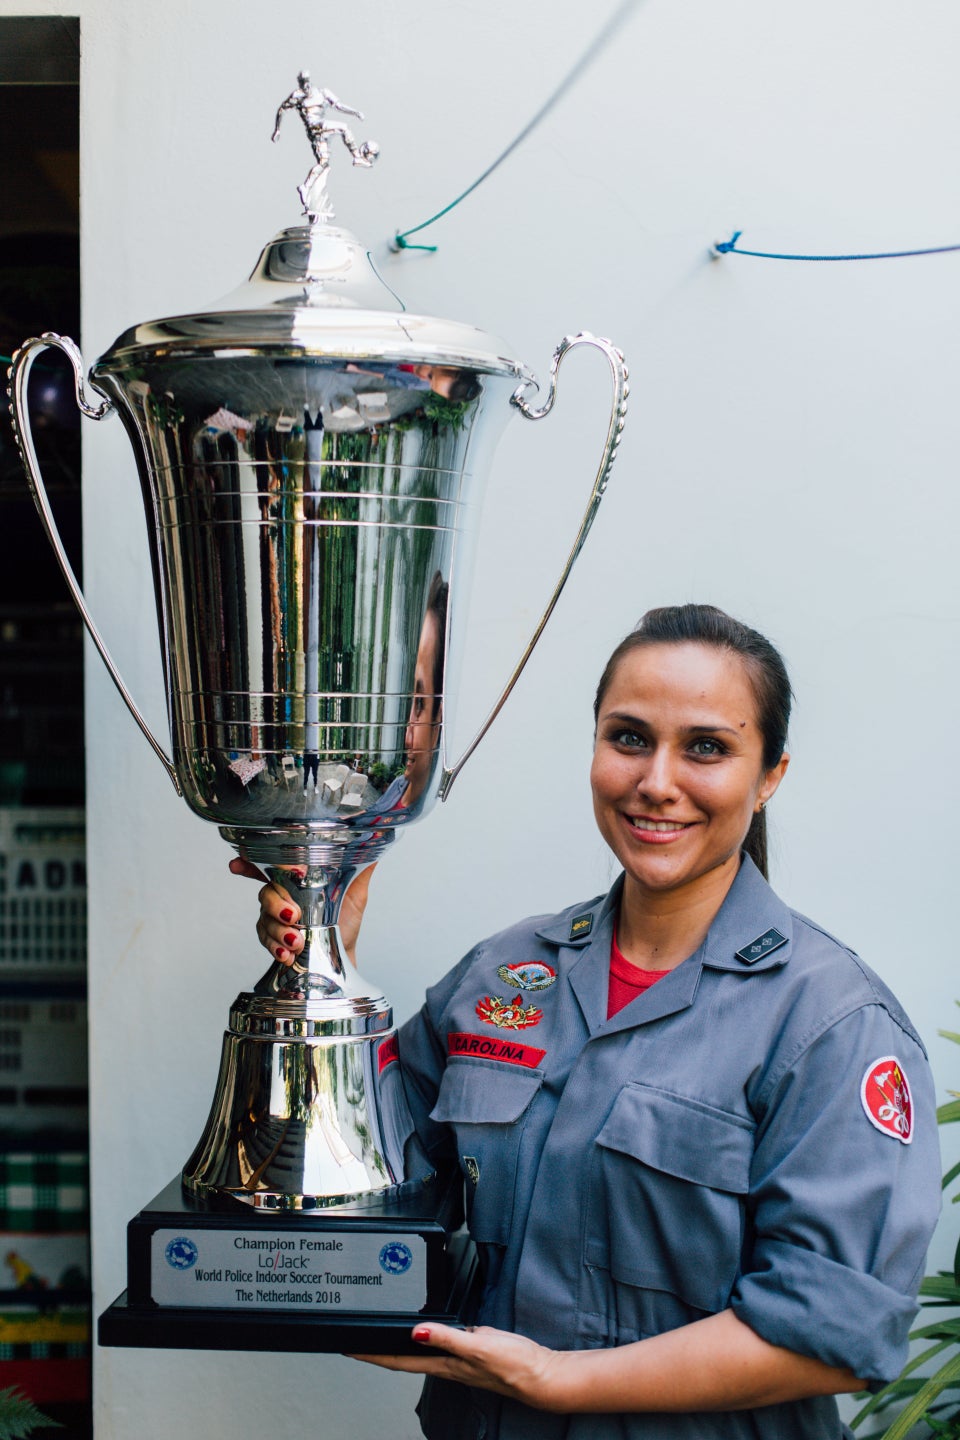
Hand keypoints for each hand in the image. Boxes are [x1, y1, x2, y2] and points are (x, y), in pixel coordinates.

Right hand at [228, 859, 374, 967]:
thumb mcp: (355, 894)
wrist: (343, 955)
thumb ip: (358, 871)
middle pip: (267, 893)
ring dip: (279, 931)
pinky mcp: (274, 941)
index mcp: (297, 882)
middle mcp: (282, 897)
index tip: (236, 865)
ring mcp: (276, 919)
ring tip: (296, 941)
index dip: (249, 864)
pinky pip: (266, 941)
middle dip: (276, 905)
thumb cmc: (345, 923)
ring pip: (265, 919)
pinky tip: (287, 954)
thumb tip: (373, 847)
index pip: (270, 867)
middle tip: (294, 916)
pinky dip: (275, 947)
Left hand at [350, 1323, 565, 1411]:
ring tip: (382, 1336)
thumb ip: (448, 1337)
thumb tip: (416, 1331)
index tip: (350, 1349)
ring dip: (399, 1346)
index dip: (372, 1355)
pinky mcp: (472, 1351)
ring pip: (420, 1352)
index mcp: (445, 1365)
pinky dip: (426, 1337)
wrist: (542, 1375)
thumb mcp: (480, 1345)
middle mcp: (448, 1364)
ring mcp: (460, 1359)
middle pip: (403, 1359)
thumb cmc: (515, 1366)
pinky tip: (426, 1331)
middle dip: (379, 1351)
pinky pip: (440, 1344)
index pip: (398, 1361)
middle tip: (358, 1341)